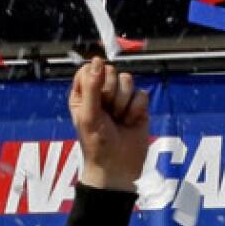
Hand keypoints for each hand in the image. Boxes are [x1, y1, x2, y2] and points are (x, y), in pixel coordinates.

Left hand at [68, 57, 149, 191]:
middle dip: (110, 93)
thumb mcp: (89, 115)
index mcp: (82, 95)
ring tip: (118, 119)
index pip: (88, 69)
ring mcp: (120, 98)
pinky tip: (129, 122)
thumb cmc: (97, 144)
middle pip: (110, 71)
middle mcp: (100, 93)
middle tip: (107, 113)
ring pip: (127, 80)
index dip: (95, 79)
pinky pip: (141, 93)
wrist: (118, 165)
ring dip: (123, 103)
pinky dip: (136, 109)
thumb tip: (97, 60)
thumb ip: (92, 87)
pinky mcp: (137, 104)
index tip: (96, 98)